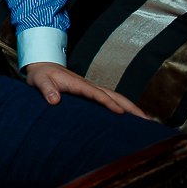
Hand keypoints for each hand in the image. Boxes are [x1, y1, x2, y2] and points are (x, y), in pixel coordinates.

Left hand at [24, 62, 150, 119]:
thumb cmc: (41, 75)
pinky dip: (123, 106)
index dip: (108, 103)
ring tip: (146, 121)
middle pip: (114, 95)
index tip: (120, 113)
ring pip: (116, 97)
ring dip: (131, 107)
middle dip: (130, 107)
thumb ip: (46, 89)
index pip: (97, 94)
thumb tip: (54, 100)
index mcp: (78, 84)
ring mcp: (92, 88)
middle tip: (146, 120)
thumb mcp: (39, 80)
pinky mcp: (91, 92)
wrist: (42, 66)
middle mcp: (89, 85)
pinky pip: (111, 99)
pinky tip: (130, 116)